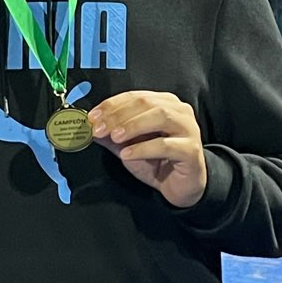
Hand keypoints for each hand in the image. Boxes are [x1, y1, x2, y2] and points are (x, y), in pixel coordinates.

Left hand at [88, 90, 207, 208]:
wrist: (182, 186)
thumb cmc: (158, 161)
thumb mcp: (129, 146)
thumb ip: (112, 135)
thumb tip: (90, 126)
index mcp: (164, 103)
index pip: (135, 96)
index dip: (112, 105)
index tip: (92, 117)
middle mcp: (179, 111)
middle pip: (146, 104)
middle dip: (118, 115)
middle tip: (99, 128)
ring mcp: (188, 129)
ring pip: (160, 117)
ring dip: (133, 126)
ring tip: (114, 137)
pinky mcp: (191, 150)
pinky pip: (165, 145)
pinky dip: (143, 148)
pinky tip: (127, 154)